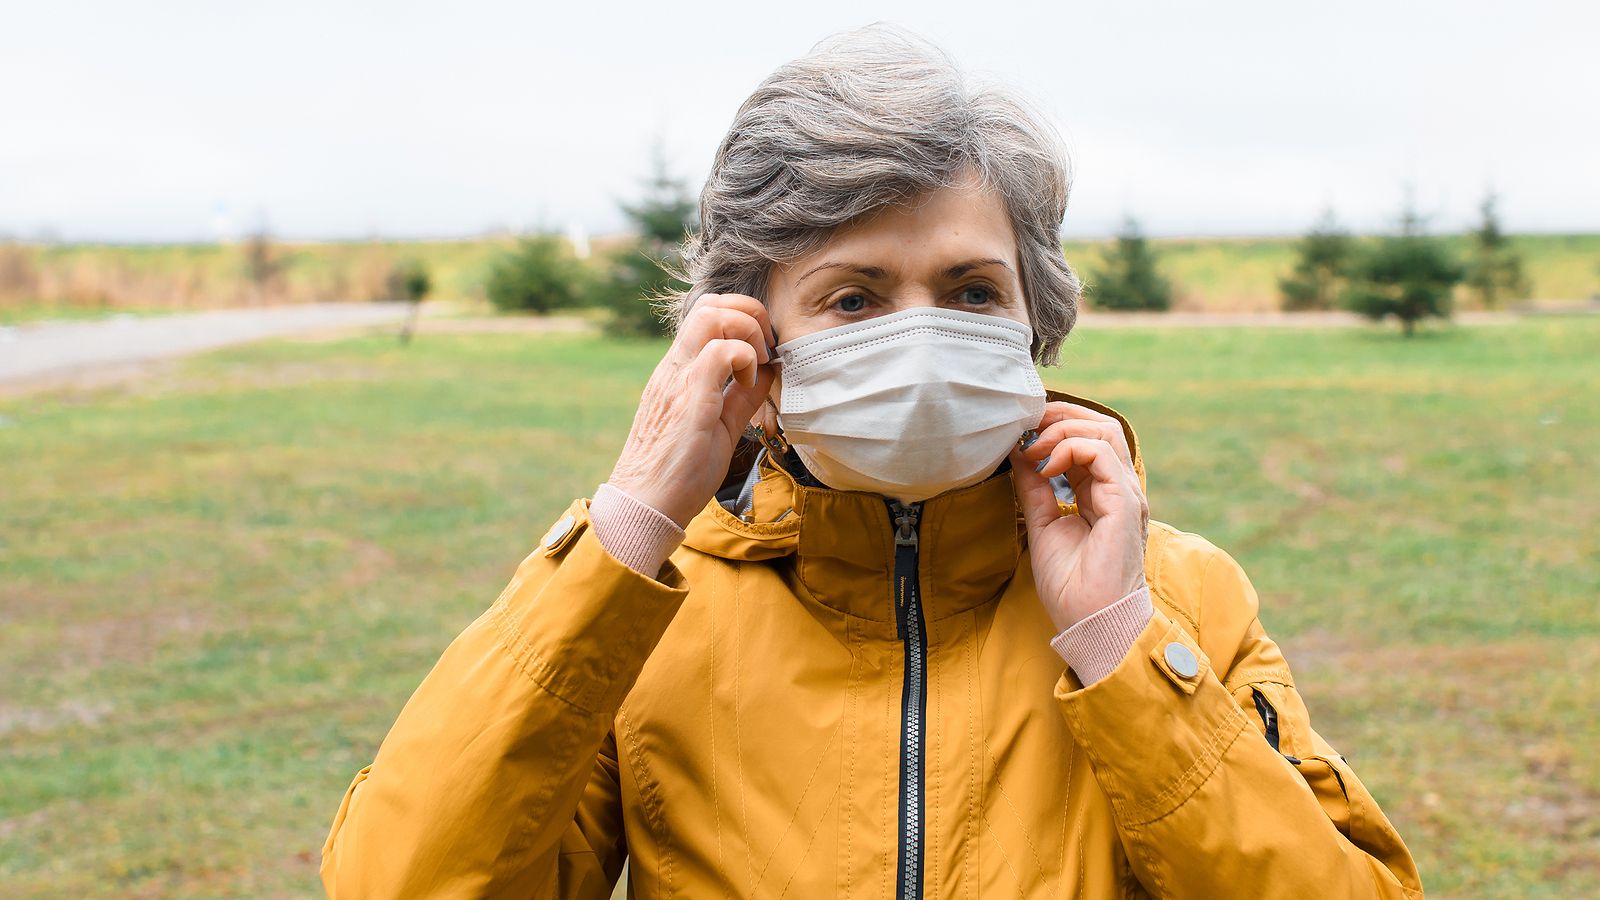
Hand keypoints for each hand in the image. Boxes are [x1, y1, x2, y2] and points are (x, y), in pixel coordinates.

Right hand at [607, 293, 777, 527]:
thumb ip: (740, 397)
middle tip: (764, 348)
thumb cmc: (678, 473)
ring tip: (756, 364)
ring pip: (710, 315)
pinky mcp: (688, 397)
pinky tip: (749, 385)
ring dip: (745, 330)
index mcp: (679, 372)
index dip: (742, 319)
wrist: (645, 506)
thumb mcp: (719, 426)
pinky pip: (719, 352)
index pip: (706, 315)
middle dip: (748, 312)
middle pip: (708, 304)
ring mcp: (678, 379)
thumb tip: (767, 373)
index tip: (762, 352)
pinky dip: (744, 359)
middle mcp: (674, 368)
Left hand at [1010, 402, 1149, 631]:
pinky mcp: (1125, 502)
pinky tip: (1045, 467)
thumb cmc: (1071, 586)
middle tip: (1025, 423)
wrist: (1089, 622)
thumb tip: (1018, 454)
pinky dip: (1069, 449)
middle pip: (1100, 426)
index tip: (1020, 432)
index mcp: (1102, 493)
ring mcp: (1125, 494)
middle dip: (1060, 416)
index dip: (1054, 427)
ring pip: (1104, 432)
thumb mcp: (1043, 524)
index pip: (1087, 440)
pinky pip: (1102, 453)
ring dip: (1062, 429)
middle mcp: (1118, 488)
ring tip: (1033, 445)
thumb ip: (1034, 488)